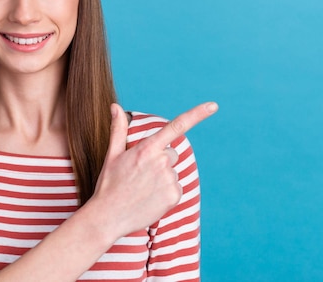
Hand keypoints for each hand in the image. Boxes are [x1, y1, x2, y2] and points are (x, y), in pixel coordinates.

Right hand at [90, 102, 217, 238]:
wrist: (108, 216)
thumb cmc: (109, 184)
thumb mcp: (112, 154)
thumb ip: (118, 129)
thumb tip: (115, 105)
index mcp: (147, 148)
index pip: (176, 126)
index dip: (197, 114)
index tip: (213, 106)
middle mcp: (161, 161)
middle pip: (171, 153)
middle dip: (160, 160)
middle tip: (140, 174)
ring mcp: (169, 179)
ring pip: (173, 172)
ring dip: (162, 178)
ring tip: (142, 189)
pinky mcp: (174, 196)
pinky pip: (176, 188)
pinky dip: (166, 192)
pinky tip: (150, 198)